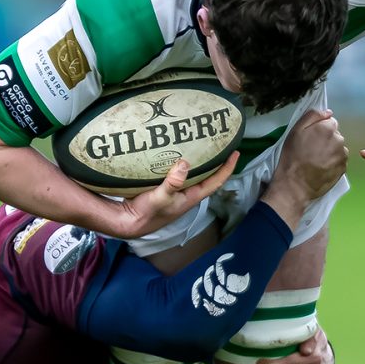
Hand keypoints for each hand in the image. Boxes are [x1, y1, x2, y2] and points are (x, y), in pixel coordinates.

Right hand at [118, 153, 237, 239]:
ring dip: (199, 159)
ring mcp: (176, 189)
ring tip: (202, 142)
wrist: (129, 220)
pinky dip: (180, 160)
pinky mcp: (164, 185)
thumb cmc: (147, 214)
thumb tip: (184, 164)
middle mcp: (187, 192)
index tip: (235, 153)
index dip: (227, 168)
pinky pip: (178, 170)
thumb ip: (172, 183)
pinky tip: (177, 150)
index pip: (216, 181)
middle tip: (220, 142)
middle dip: (216, 160)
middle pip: (207, 175)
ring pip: (193, 172)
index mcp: (191, 196)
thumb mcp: (161, 198)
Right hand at [269, 110, 347, 201]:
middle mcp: (339, 139)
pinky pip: (340, 160)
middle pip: (335, 135)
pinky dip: (333, 162)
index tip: (311, 138)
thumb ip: (312, 116)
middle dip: (326, 139)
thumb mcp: (295, 131)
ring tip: (317, 160)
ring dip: (331, 151)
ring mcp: (343, 155)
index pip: (330, 122)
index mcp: (327, 128)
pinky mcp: (343, 169)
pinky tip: (322, 167)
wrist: (295, 185)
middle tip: (312, 150)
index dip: (319, 129)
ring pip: (338, 148)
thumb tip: (328, 112)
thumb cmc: (292, 156)